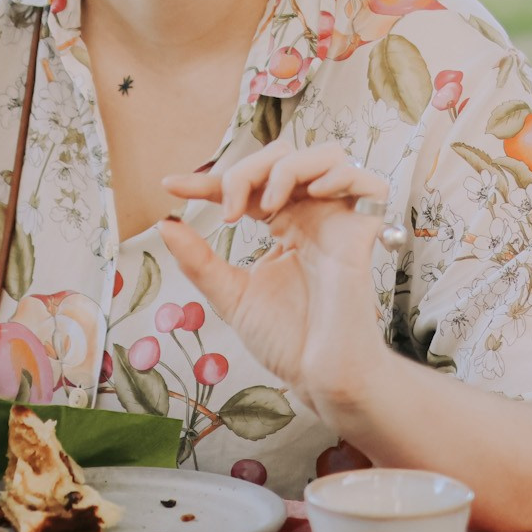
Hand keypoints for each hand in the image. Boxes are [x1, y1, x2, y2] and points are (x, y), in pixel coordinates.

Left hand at [158, 140, 393, 411]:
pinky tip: (312, 194)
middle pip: (285, 157)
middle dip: (249, 170)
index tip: (171, 185)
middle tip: (232, 210)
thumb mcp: (231, 295)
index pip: (248, 186)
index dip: (210, 181)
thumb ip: (200, 261)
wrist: (320, 376)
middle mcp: (313, 217)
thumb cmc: (286, 341)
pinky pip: (366, 182)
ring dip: (290, 167)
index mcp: (285, 225)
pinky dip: (338, 175)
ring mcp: (339, 223)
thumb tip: (165, 224)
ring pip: (327, 156)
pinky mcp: (362, 235)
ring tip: (268, 205)